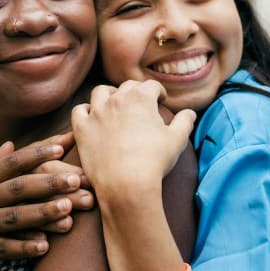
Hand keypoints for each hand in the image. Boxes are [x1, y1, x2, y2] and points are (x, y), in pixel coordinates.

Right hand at [0, 141, 85, 270]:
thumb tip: (11, 144)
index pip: (11, 163)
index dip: (36, 154)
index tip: (60, 147)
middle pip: (17, 189)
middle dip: (48, 183)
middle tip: (77, 179)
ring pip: (14, 219)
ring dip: (42, 214)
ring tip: (68, 211)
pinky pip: (2, 249)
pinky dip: (22, 248)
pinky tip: (44, 247)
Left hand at [71, 80, 196, 194]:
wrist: (126, 184)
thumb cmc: (155, 161)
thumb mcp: (178, 140)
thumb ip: (185, 122)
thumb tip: (190, 113)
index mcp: (141, 97)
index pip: (152, 86)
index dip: (158, 92)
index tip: (161, 100)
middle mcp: (117, 99)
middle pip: (127, 87)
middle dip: (136, 93)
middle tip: (141, 104)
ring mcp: (97, 112)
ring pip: (100, 92)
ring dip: (109, 95)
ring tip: (114, 104)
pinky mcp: (82, 128)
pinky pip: (79, 110)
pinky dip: (85, 111)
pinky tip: (91, 117)